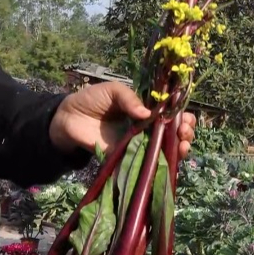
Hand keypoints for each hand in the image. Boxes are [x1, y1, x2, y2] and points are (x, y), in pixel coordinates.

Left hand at [49, 82, 195, 159]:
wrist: (68, 117)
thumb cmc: (91, 99)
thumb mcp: (113, 90)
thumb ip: (129, 98)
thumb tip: (147, 114)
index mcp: (145, 110)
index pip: (170, 114)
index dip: (182, 117)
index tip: (185, 119)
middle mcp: (145, 128)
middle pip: (172, 134)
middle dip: (185, 134)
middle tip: (184, 133)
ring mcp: (136, 144)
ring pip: (163, 150)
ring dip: (178, 150)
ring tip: (183, 146)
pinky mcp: (124, 157)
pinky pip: (143, 163)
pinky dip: (156, 164)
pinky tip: (165, 161)